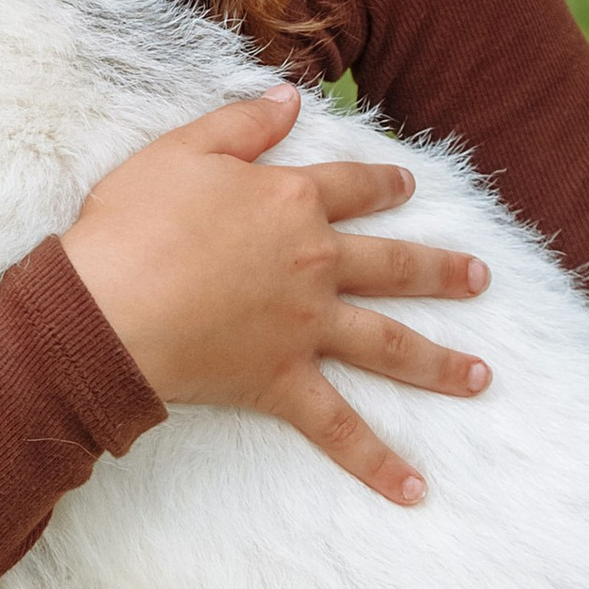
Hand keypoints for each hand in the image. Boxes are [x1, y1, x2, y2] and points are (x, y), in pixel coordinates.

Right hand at [59, 84, 490, 504]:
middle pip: (391, 265)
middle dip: (440, 273)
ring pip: (387, 344)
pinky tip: (414, 490)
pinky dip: (377, 461)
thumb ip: (242, 124)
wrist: (108, 304)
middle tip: (481, 280)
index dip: (383, 183)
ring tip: (481, 378)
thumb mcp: (181, 150)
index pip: (352, 185)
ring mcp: (305, 326)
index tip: (409, 184)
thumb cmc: (132, 223)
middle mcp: (313, 262)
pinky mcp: (282, 381)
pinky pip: (339, 428)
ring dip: (439, 363)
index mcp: (291, 201)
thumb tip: (290, 99)